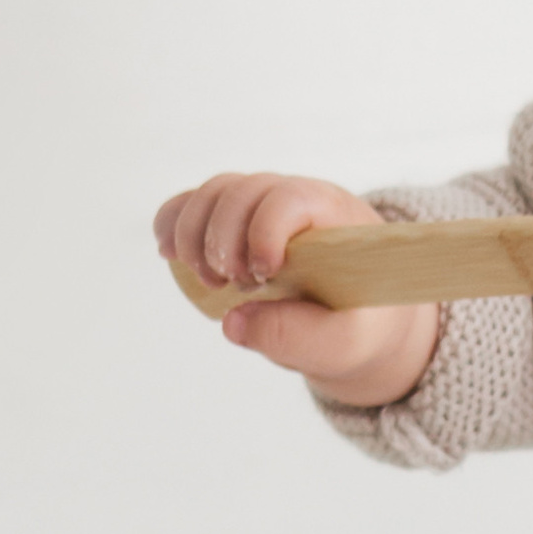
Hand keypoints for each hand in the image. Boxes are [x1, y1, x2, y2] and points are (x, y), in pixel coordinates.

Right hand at [152, 171, 440, 408]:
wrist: (361, 318)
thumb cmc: (359, 324)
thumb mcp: (345, 342)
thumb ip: (296, 336)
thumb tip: (233, 321)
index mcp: (337, 219)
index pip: (292, 198)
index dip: (264, 230)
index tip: (263, 275)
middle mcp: (298, 200)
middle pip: (244, 191)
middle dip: (223, 240)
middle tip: (232, 286)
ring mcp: (264, 207)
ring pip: (215, 192)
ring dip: (194, 235)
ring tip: (209, 281)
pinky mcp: (235, 222)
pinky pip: (194, 204)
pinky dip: (174, 223)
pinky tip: (171, 255)